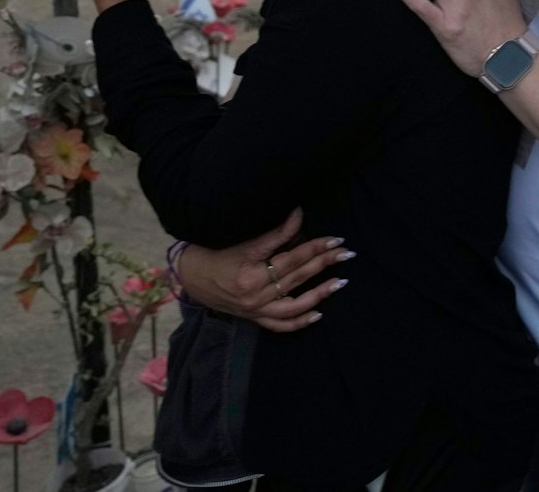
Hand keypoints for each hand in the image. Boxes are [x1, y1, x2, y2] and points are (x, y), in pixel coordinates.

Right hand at [176, 208, 353, 332]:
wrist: (191, 275)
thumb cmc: (217, 253)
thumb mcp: (245, 242)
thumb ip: (276, 233)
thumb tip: (300, 214)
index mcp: (252, 275)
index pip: (292, 259)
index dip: (316, 248)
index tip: (337, 240)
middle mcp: (255, 297)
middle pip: (297, 278)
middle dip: (324, 264)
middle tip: (347, 254)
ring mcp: (255, 311)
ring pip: (294, 306)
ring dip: (319, 294)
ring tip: (340, 283)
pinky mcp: (254, 319)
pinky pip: (280, 325)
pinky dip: (299, 322)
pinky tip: (318, 314)